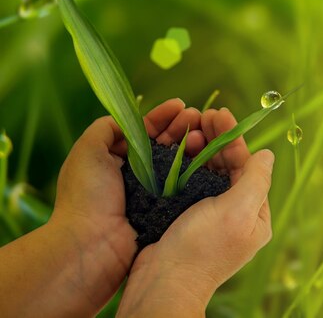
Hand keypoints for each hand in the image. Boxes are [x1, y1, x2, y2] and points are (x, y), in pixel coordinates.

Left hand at [47, 98, 205, 314]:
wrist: (93, 246)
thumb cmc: (87, 196)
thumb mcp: (87, 152)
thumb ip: (106, 128)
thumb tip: (129, 120)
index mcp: (118, 160)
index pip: (145, 132)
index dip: (163, 116)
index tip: (181, 105)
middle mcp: (138, 175)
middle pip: (166, 144)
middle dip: (182, 127)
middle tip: (198, 117)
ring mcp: (155, 193)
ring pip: (179, 162)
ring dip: (192, 144)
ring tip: (204, 133)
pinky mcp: (168, 210)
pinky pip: (186, 185)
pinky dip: (197, 169)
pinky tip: (207, 156)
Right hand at [117, 108, 273, 316]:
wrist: (162, 282)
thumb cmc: (202, 248)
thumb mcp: (237, 211)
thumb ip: (255, 180)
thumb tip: (269, 154)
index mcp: (254, 215)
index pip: (248, 167)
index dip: (234, 138)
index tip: (219, 114)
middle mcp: (235, 214)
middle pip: (228, 167)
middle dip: (216, 139)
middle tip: (202, 114)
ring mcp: (210, 216)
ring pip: (208, 173)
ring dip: (200, 149)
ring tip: (188, 128)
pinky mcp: (187, 217)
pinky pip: (189, 184)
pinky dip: (184, 164)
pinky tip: (175, 149)